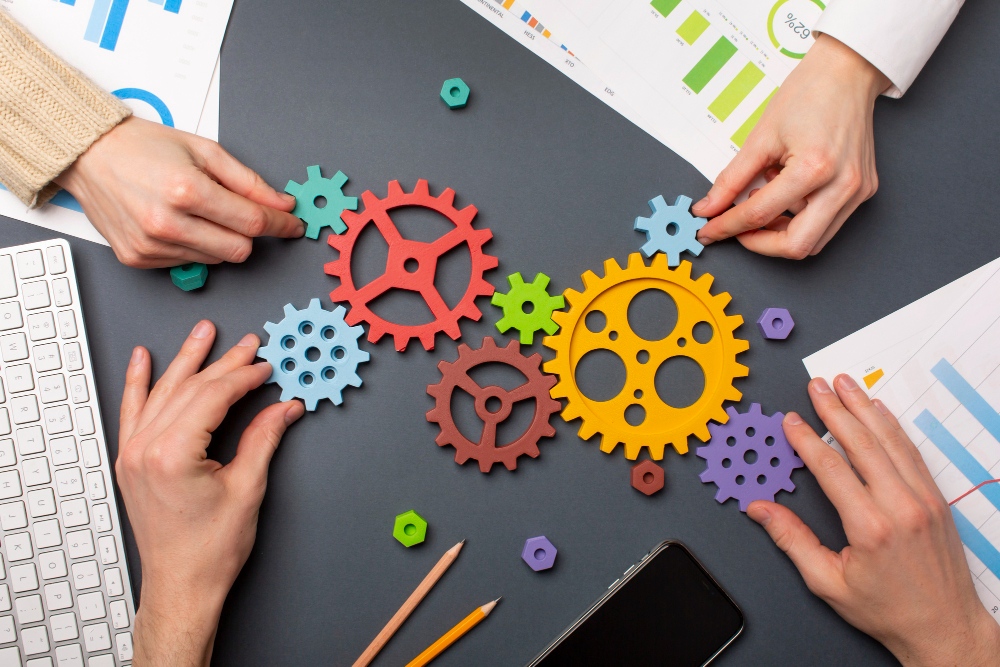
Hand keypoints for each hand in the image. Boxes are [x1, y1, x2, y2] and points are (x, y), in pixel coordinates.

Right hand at [55, 117, 303, 267]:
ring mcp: (151, 246)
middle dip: (249, 233)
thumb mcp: (205, 151)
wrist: (89, 155)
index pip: (252, 222)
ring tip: (199, 210)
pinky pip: (188, 262)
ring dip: (220, 239)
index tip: (293, 226)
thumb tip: (282, 205)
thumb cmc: (144, 147)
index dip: (281, 226)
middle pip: (239, 249)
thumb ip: (249, 182)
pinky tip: (178, 222)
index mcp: (186, 190)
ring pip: (216, 259)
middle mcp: (167, 223)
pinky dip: (194, 246)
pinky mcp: (138, 259)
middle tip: (240, 212)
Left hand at [116, 321, 303, 665]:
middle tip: (247, 343)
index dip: (244, 377)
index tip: (266, 367)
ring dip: (184, 360)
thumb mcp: (247, 489)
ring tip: (202, 333)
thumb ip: (263, 439)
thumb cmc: (209, 550)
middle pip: (189, 388)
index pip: (213, 396)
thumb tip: (284, 408)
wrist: (181, 585)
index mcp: (173, 454)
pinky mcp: (131, 461)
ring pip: (162, 392)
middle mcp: (146, 449)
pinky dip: (138, 383)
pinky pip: (132, 411)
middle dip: (222, 363)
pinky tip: (143, 360)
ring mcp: (133, 454)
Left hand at [692, 34, 889, 258]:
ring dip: (781, 234)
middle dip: (760, 244)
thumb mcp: (761, 137)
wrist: (847, 72)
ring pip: (815, 241)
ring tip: (762, 203)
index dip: (729, 227)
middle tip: (737, 229)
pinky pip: (827, 223)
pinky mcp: (864, 191)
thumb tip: (709, 208)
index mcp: (815, 168)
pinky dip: (800, 219)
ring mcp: (858, 191)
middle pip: (797, 246)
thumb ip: (731, 180)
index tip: (709, 231)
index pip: (761, 214)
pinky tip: (786, 194)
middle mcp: (843, 185)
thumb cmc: (808, 94)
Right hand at [748, 375, 999, 665]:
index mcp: (870, 527)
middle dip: (836, 409)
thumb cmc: (889, 611)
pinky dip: (893, 427)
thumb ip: (791, 540)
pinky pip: (912, 452)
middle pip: (862, 443)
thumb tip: (761, 510)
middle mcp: (901, 506)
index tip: (792, 421)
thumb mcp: (827, 582)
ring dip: (865, 408)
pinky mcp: (937, 500)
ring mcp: (924, 500)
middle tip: (818, 385)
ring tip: (846, 384)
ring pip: (891, 441)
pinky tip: (880, 411)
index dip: (807, 439)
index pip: (831, 468)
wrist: (944, 629)